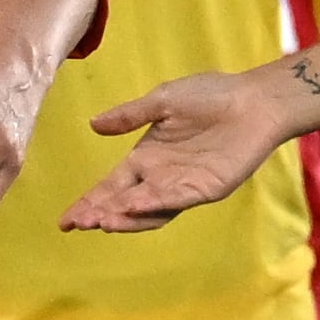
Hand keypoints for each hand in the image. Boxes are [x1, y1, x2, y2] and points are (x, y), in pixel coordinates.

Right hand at [64, 66, 297, 232]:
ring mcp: (183, 187)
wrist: (253, 99)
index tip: (66, 219)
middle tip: (76, 224)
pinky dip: (152, 205)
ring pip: (147, 211)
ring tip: (100, 221)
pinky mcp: (206, 189)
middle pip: (123, 204)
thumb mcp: (162, 101)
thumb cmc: (211, 95)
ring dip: (124, 218)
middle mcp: (161, 178)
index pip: (111, 187)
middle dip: (99, 214)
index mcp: (146, 159)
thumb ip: (129, 116)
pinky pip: (175, 201)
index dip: (89, 202)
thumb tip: (93, 125)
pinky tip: (133, 205)